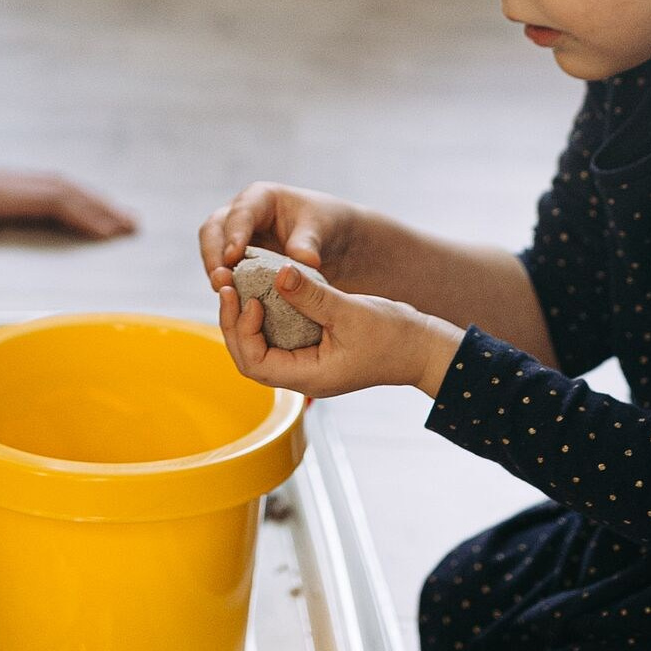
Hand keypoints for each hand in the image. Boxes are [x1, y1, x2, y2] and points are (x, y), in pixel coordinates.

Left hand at [0, 147, 137, 257]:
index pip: (49, 201)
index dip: (80, 214)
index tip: (107, 229)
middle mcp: (13, 185)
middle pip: (67, 192)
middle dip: (101, 208)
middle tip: (132, 225)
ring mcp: (15, 183)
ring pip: (64, 188)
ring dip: (95, 200)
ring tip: (123, 217)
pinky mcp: (13, 186)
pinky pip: (55, 190)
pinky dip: (79, 197)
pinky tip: (89, 206)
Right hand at [199, 180, 366, 290]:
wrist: (337, 243)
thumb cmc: (328, 225)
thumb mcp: (322, 228)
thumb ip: (308, 243)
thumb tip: (301, 260)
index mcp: (260, 198)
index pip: (240, 213)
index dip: (234, 233)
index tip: (234, 256)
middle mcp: (242, 216)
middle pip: (213, 230)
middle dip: (213, 254)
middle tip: (220, 280)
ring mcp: (238, 240)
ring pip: (214, 252)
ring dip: (216, 273)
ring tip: (224, 294)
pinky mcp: (242, 263)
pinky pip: (227, 273)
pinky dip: (229, 286)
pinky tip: (236, 303)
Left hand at [219, 261, 461, 398]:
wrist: (423, 346)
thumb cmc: (394, 336)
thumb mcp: (351, 312)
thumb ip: (312, 296)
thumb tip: (277, 274)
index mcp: (310, 377)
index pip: (255, 364)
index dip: (242, 331)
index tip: (249, 299)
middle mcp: (303, 375)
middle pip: (249, 357)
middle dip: (233, 323)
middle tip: (228, 286)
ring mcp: (307, 363)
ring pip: (260, 345)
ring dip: (244, 317)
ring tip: (237, 285)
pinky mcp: (312, 347)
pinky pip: (276, 335)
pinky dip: (264, 314)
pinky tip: (262, 289)